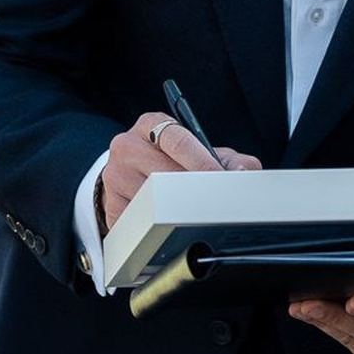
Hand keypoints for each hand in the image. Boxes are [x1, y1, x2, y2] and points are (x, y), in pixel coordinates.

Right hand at [99, 113, 260, 230]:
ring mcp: (114, 177)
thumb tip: (243, 172)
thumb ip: (228, 158)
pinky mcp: (110, 206)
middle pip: (163, 172)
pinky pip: (139, 222)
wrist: (131, 174)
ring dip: (175, 211)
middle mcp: (127, 146)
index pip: (177, 140)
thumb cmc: (172, 161)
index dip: (201, 162)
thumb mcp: (199, 151)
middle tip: (214, 204)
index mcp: (151, 124)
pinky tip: (167, 228)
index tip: (219, 179)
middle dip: (192, 190)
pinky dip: (157, 228)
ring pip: (152, 200)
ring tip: (192, 216)